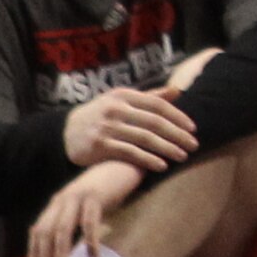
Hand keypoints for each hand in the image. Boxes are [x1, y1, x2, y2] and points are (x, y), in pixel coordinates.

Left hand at [24, 162, 137, 256]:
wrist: (125, 162)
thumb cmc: (106, 188)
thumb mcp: (83, 204)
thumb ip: (71, 219)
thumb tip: (61, 246)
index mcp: (57, 202)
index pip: (38, 230)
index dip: (34, 253)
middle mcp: (63, 199)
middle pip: (46, 232)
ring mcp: (78, 197)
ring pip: (62, 230)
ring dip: (60, 253)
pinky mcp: (96, 196)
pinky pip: (89, 224)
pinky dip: (90, 243)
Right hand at [63, 86, 195, 172]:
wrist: (63, 133)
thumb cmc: (100, 115)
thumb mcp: (119, 100)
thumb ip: (148, 97)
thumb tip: (176, 91)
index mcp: (123, 96)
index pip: (157, 105)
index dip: (178, 116)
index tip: (193, 128)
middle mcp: (116, 109)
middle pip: (154, 122)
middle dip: (177, 135)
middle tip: (193, 145)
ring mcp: (107, 128)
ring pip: (145, 138)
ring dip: (167, 148)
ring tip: (182, 156)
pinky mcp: (100, 146)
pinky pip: (130, 153)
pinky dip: (148, 159)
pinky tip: (161, 165)